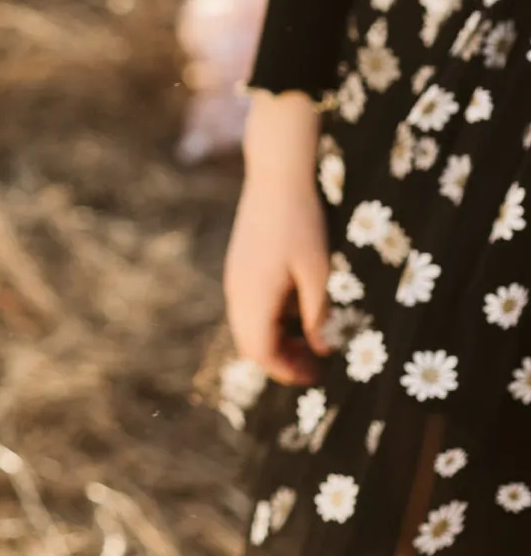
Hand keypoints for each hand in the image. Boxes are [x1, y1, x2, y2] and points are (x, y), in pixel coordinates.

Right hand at [224, 89, 331, 385]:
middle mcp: (237, 293)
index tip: (316, 376)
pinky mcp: (239, 268)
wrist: (276, 179)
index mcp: (254, 298)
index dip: (287, 371)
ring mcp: (234, 279)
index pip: (261, 352)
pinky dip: (269, 320)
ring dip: (275, 340)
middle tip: (316, 364)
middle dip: (281, 360)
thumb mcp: (318, 273)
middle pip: (250, 344)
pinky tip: (296, 310)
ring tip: (310, 340)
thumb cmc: (302, 225)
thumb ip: (317, 315)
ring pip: (248, 326)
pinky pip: (248, 307)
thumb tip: (320, 350)